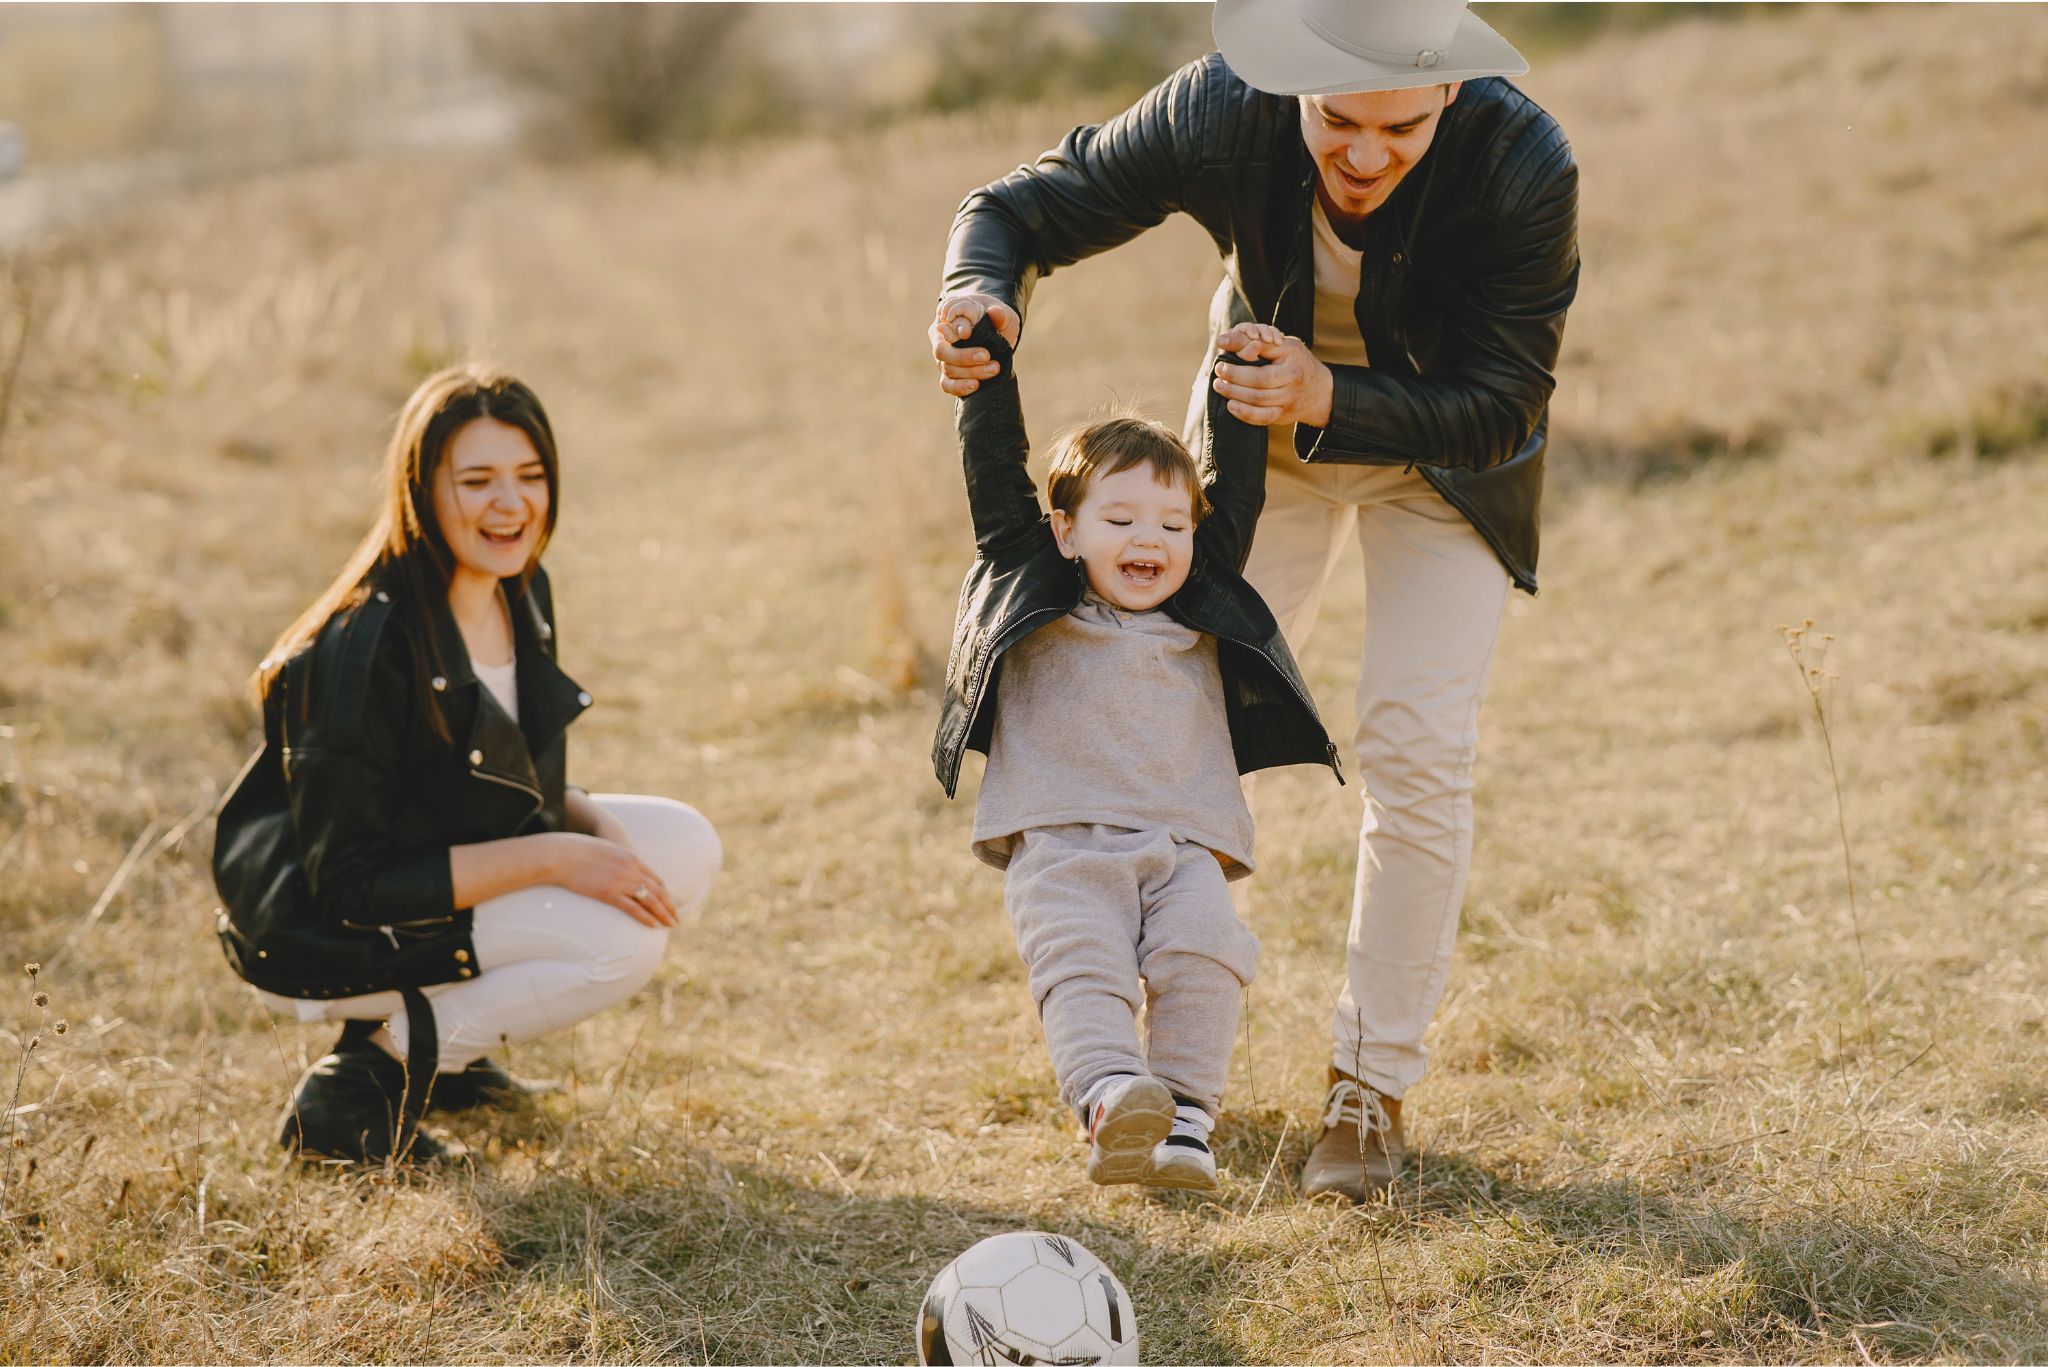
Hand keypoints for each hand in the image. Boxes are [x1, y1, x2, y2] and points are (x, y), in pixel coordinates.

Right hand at [545, 832, 676, 927]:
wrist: (562, 854)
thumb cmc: (579, 853)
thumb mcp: (606, 852)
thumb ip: (617, 862)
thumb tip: (619, 872)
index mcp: (631, 858)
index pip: (655, 879)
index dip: (664, 893)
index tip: (669, 903)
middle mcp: (631, 869)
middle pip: (658, 890)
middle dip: (669, 905)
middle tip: (677, 918)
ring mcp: (621, 881)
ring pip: (650, 900)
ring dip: (663, 913)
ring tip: (671, 924)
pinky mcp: (609, 893)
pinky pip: (633, 908)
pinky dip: (646, 917)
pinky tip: (654, 926)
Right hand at [931, 293, 1021, 396]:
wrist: (999, 336)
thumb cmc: (997, 320)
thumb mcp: (1003, 314)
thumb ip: (999, 314)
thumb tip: (994, 312)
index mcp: (950, 314)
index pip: (944, 317)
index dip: (954, 326)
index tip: (967, 333)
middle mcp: (941, 336)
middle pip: (941, 350)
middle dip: (963, 356)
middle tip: (986, 355)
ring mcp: (944, 357)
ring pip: (947, 368)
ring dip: (970, 372)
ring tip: (994, 369)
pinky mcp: (949, 374)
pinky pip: (947, 384)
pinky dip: (959, 387)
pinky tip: (976, 385)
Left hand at [1212, 324, 1333, 427]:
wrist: (1319, 390)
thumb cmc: (1297, 362)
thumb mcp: (1284, 346)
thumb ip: (1257, 343)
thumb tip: (1224, 341)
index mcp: (1292, 368)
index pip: (1262, 371)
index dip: (1238, 370)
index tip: (1221, 364)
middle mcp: (1291, 387)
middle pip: (1258, 389)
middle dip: (1234, 382)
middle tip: (1218, 374)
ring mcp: (1287, 404)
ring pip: (1258, 404)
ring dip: (1235, 396)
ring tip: (1220, 386)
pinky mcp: (1282, 416)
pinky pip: (1262, 419)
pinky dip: (1245, 414)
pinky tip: (1231, 406)